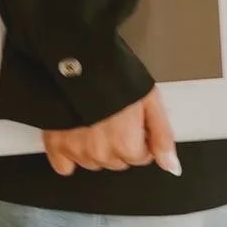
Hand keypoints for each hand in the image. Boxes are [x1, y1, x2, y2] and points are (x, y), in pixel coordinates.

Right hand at [44, 87, 180, 177]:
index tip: (134, 122)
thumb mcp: (149, 101)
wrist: (76, 60)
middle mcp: (100, 153)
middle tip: (115, 117)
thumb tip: (171, 166)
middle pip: (117, 161)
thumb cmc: (114, 76)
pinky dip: (70, 155)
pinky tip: (75, 136)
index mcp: (125, 144)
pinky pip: (65, 166)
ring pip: (94, 163)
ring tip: (95, 121)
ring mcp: (75, 151)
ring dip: (97, 148)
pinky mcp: (55, 144)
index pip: (140, 157)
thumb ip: (162, 137)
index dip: (140, 137)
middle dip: (119, 144)